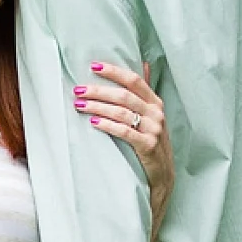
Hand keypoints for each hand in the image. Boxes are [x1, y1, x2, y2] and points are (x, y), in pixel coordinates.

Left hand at [76, 60, 174, 240]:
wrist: (163, 177)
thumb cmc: (152, 143)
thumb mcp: (152, 116)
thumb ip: (145, 92)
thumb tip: (144, 64)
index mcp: (155, 102)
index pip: (134, 80)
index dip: (114, 71)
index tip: (93, 66)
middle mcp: (156, 113)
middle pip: (124, 95)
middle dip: (98, 91)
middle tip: (78, 90)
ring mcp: (154, 130)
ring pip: (122, 112)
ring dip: (98, 107)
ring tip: (79, 105)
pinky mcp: (148, 146)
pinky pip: (125, 132)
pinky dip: (108, 125)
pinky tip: (93, 122)